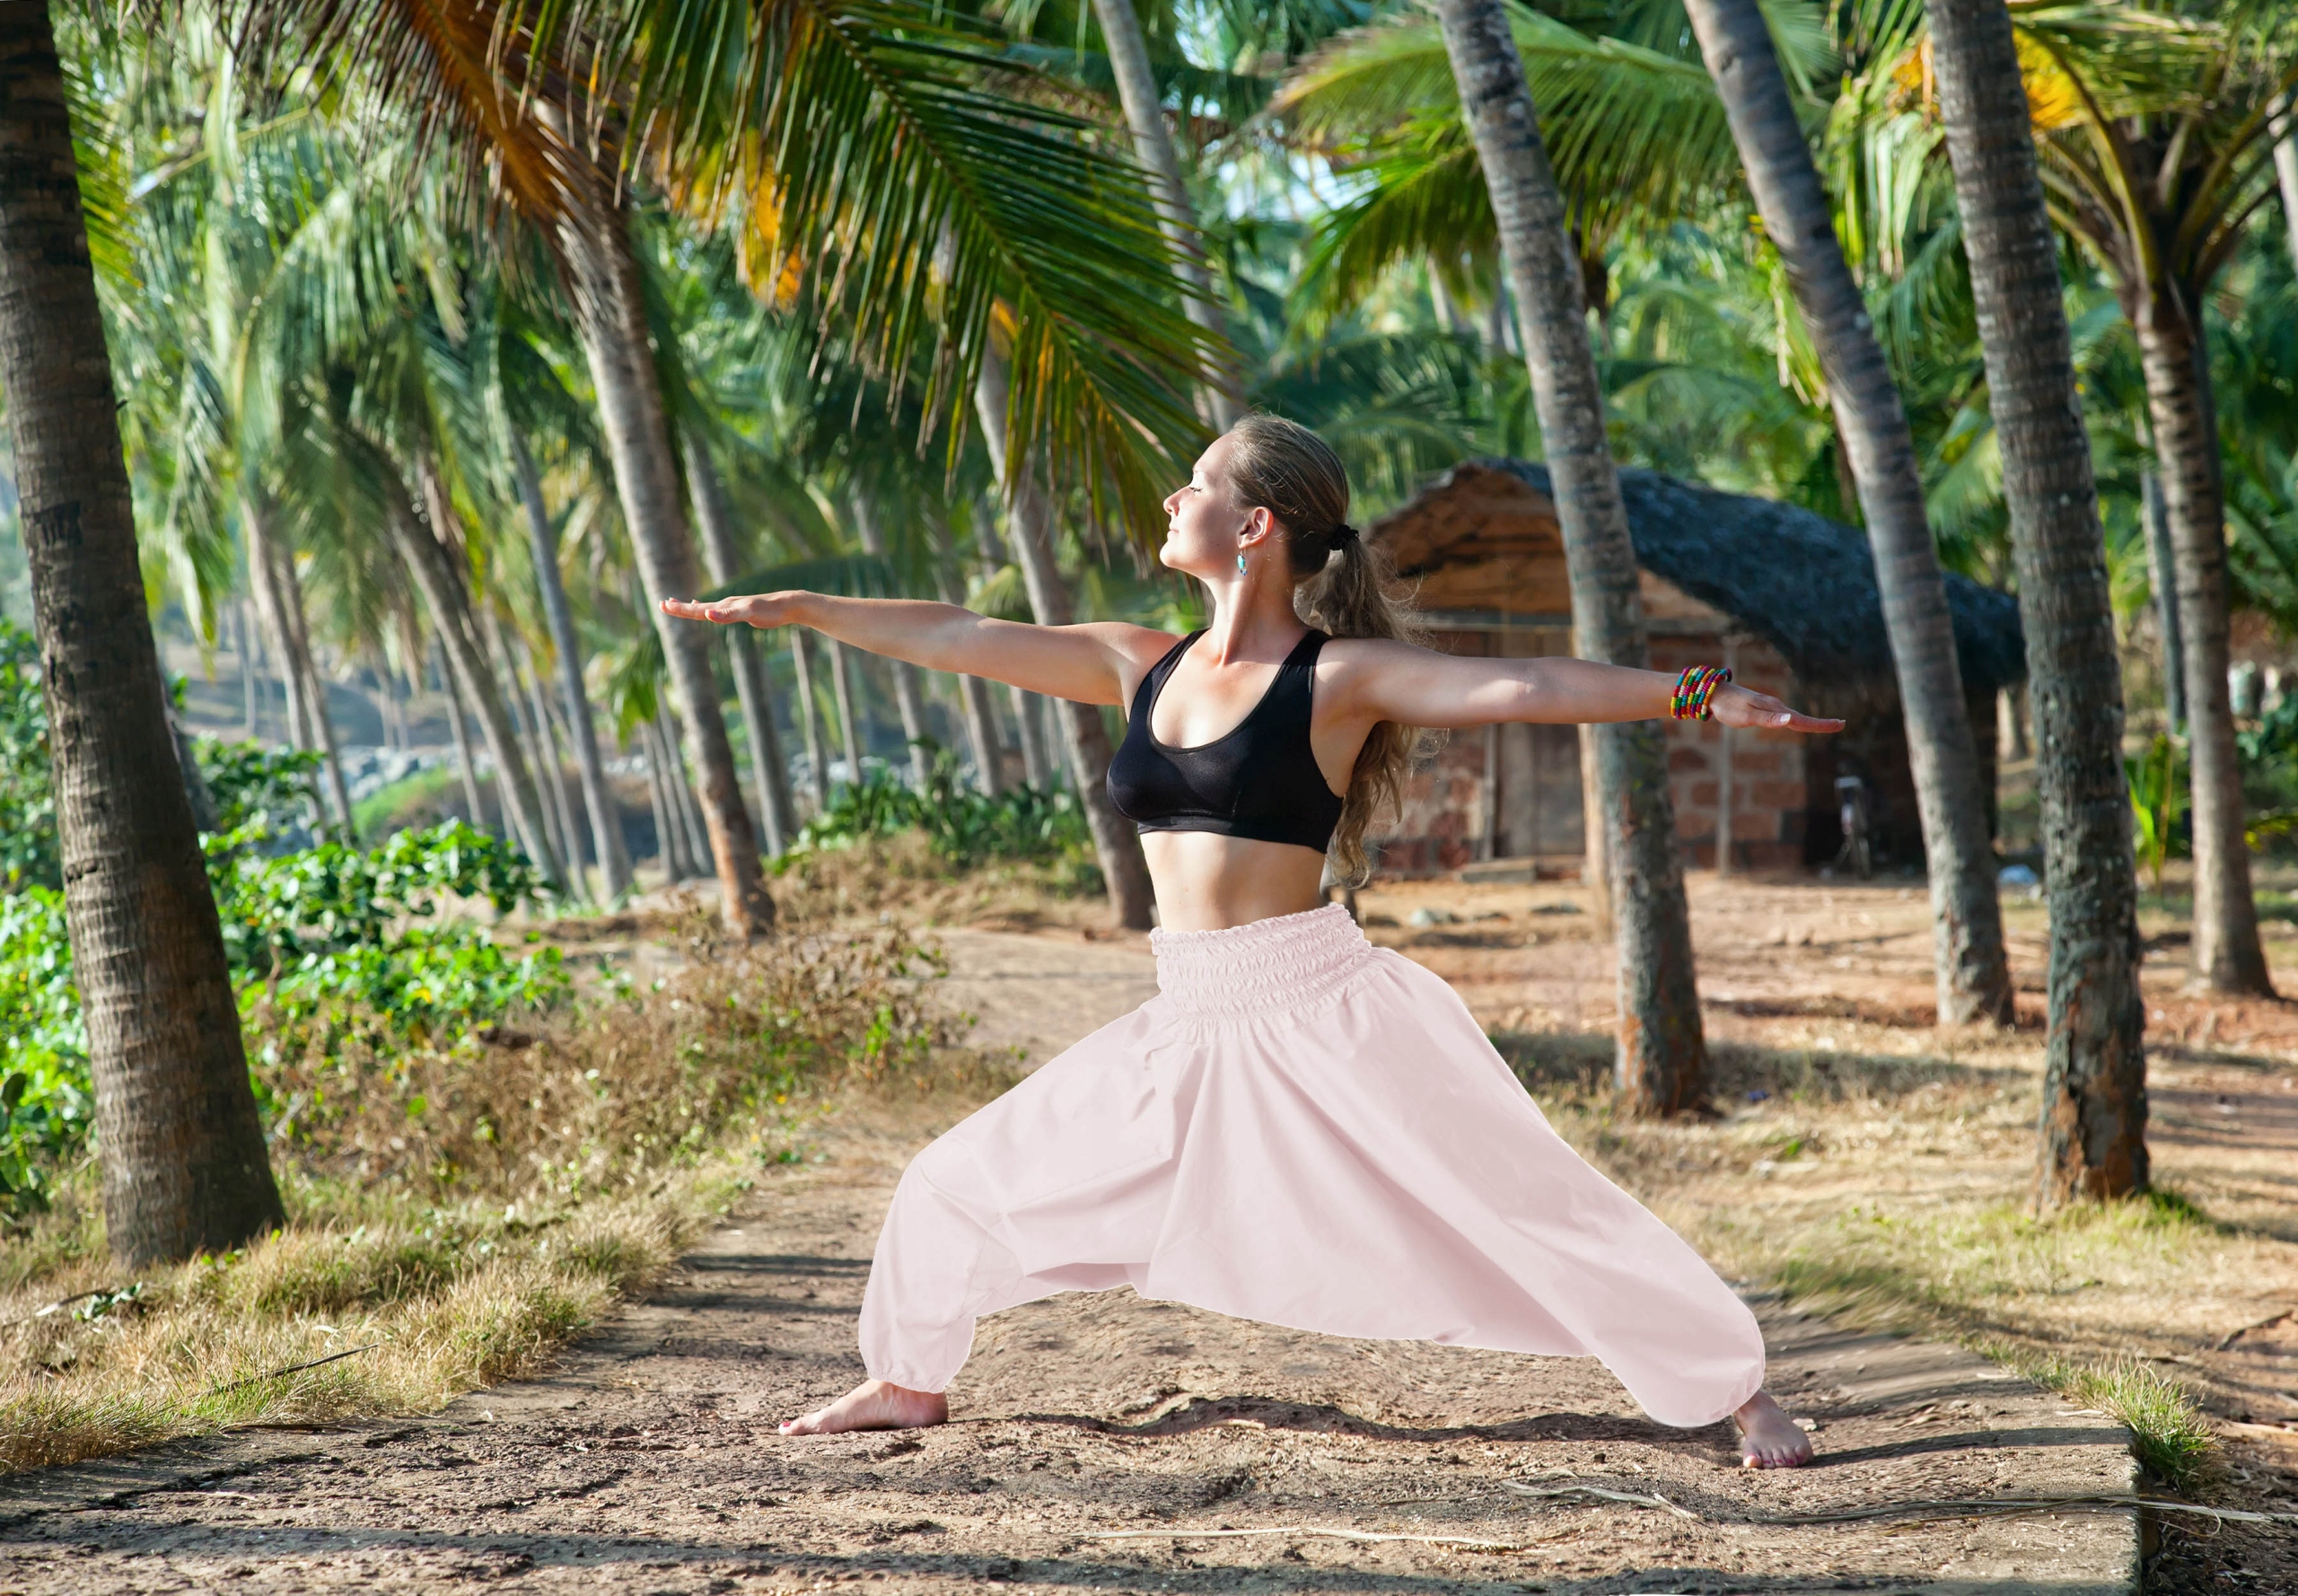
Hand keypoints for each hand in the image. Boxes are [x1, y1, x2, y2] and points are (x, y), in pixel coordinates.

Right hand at [661, 593, 795, 628]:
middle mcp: (726, 605)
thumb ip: (728, 615)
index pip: (698, 609)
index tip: (663, 606)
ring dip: (689, 607)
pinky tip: (705, 611)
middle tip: (661, 605)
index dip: (680, 609)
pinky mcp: (740, 611)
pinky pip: (718, 610)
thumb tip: (707, 614)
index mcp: (725, 606)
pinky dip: (706, 610)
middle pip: (698, 607)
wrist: (788, 604)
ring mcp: (732, 607)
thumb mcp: (749, 614)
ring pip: (706, 607)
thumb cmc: (770, 611)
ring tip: (674, 604)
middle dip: (679, 608)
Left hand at [1710, 683, 1841, 733]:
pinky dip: (1795, 719)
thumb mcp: (1747, 716)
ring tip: (1825, 725)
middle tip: (1841, 725)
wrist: (1712, 692)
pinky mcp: (1761, 706)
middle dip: (1821, 723)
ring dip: (1810, 721)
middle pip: (1802, 718)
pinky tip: (1794, 721)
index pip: (1802, 720)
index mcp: (1775, 709)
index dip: (1821, 724)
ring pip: (1793, 716)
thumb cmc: (1728, 707)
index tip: (1840, 724)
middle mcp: (1775, 706)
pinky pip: (1783, 715)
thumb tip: (1790, 721)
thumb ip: (1768, 720)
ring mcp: (1769, 705)